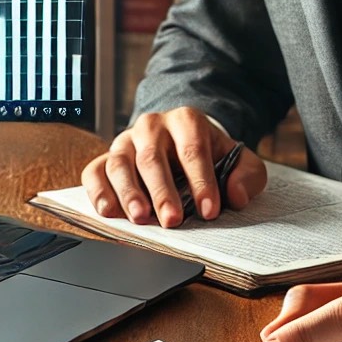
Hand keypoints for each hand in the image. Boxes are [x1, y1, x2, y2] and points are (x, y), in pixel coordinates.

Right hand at [80, 106, 266, 227]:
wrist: (183, 144)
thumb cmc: (211, 157)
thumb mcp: (239, 161)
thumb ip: (247, 176)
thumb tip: (235, 195)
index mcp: (186, 120)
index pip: (193, 149)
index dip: (201, 181)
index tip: (209, 210)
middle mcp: (151, 126)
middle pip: (152, 157)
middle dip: (163, 191)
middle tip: (172, 220)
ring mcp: (125, 142)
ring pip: (119, 163)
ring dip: (128, 192)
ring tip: (140, 218)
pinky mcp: (106, 159)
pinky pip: (94, 172)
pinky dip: (98, 192)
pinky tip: (109, 212)